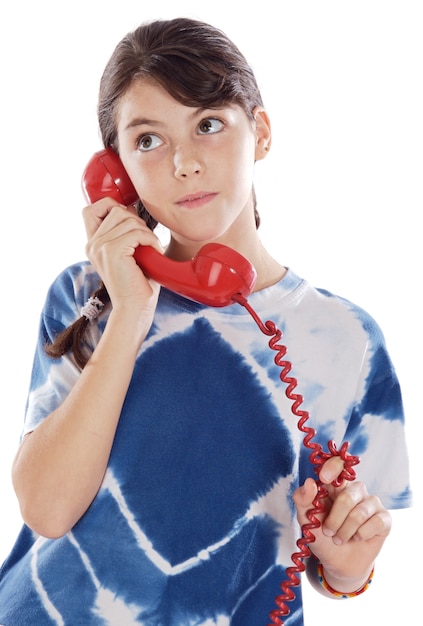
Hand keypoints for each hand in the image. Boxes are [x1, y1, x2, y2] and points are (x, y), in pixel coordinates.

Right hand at [83, 198, 161, 311]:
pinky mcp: (112, 252)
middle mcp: (92, 244)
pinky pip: (136, 232)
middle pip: (116, 209)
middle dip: (137, 221)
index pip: (92, 209)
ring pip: (128, 218)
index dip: (112, 206)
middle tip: (146, 240)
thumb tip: (131, 207)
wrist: (134, 308)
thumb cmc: (136, 283)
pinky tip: (154, 251)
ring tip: (151, 247)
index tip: (130, 222)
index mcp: (93, 244)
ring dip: (146, 231)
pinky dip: (150, 239)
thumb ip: (123, 231)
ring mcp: (100, 247)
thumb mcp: (127, 253)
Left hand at [293, 456, 391, 590]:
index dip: (333, 467)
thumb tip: (310, 482)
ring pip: (359, 512)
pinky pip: (376, 522)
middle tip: (328, 532)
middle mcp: (355, 489)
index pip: (338, 464)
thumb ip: (303, 499)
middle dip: (334, 520)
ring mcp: (371, 502)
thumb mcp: (306, 519)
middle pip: (347, 496)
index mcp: (335, 485)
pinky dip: (361, 535)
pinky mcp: (384, 518)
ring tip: (340, 538)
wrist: (337, 562)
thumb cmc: (321, 536)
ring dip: (345, 531)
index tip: (324, 479)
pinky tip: (357, 538)